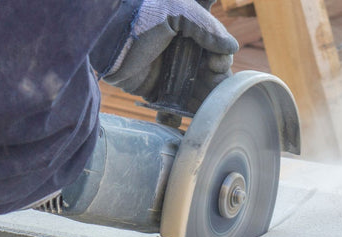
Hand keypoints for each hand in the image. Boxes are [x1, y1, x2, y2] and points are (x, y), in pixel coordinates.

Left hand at [104, 0, 238, 109]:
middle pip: (209, 78)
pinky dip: (178, 117)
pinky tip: (183, 120)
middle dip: (216, 87)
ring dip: (203, 105)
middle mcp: (182, 56)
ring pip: (194, 95)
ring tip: (207, 111)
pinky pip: (171, 109)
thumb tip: (232, 48)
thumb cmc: (144, 15)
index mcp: (191, 36)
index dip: (222, 62)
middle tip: (215, 93)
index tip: (216, 65)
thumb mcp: (180, 12)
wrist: (109, 33)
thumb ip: (208, 28)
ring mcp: (168, 75)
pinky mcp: (153, 92)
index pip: (218, 54)